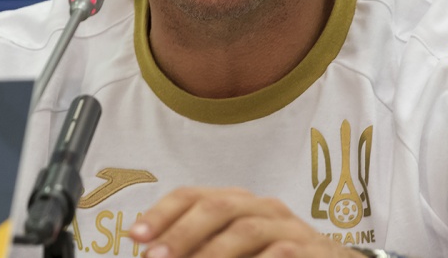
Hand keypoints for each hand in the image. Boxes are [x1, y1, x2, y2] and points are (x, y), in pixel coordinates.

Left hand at [127, 186, 358, 257]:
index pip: (193, 195)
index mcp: (236, 202)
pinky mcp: (311, 251)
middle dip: (182, 232)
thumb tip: (152, 255)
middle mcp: (261, 207)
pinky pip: (282, 253)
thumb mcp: (234, 249)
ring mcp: (288, 227)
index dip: (162, 213)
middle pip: (217, 208)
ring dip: (213, 253)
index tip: (136, 236)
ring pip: (246, 230)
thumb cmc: (272, 257)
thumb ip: (199, 247)